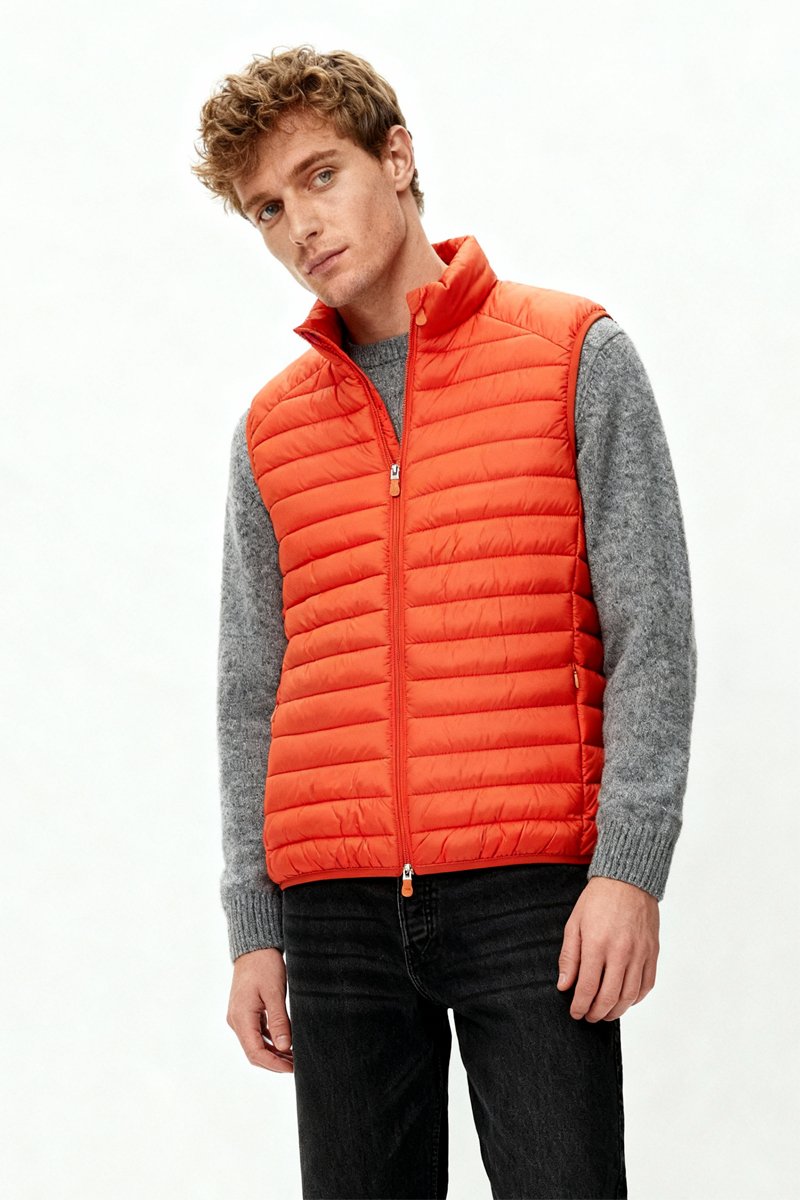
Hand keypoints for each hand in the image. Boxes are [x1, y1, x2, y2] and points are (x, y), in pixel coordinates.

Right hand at [227, 947, 293, 1071]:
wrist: (254, 948)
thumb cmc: (264, 966)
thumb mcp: (275, 993)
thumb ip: (279, 1021)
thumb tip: (285, 1047)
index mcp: (241, 1017)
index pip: (255, 1052)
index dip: (274, 1064)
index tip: (292, 1069)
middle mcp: (236, 1020)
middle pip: (254, 1052)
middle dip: (274, 1062)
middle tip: (296, 1066)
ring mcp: (239, 1017)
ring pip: (255, 1044)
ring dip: (273, 1053)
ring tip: (294, 1057)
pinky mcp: (245, 1012)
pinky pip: (256, 1034)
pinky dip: (270, 1042)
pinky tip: (285, 1043)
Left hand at [556, 876, 658, 1021]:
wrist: (628, 880)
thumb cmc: (598, 900)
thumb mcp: (574, 924)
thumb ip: (569, 957)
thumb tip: (564, 986)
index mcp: (597, 944)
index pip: (587, 988)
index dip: (579, 1006)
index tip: (575, 1013)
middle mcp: (621, 952)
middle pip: (609, 998)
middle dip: (596, 1013)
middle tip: (588, 1017)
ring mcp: (640, 953)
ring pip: (629, 996)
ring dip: (616, 1011)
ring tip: (605, 1013)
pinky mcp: (653, 952)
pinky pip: (647, 985)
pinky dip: (636, 999)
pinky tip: (625, 1000)